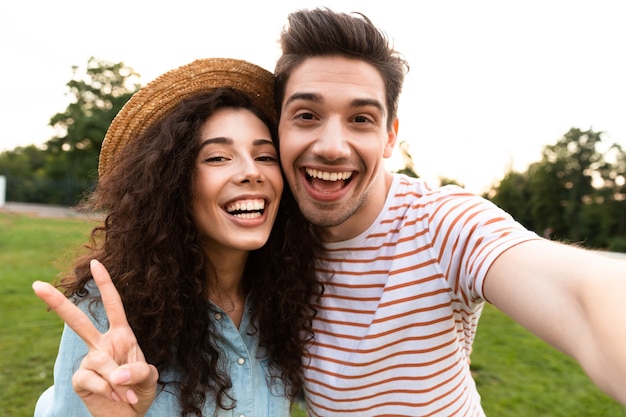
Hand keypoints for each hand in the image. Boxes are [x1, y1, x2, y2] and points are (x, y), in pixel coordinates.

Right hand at [33, 259, 158, 416]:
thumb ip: (138, 371)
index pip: (113, 305)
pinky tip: (118, 397)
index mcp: (121, 335)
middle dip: (58, 303)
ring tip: (128, 394)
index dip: (106, 283)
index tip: (96, 262)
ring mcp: (89, 361)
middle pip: (78, 321)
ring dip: (119, 380)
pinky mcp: (80, 380)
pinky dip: (110, 390)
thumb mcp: (149, 377)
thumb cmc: (140, 390)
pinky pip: (94, 379)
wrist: (131, 414)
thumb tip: (116, 373)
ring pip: (100, 360)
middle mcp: (102, 344)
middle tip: (37, 284)